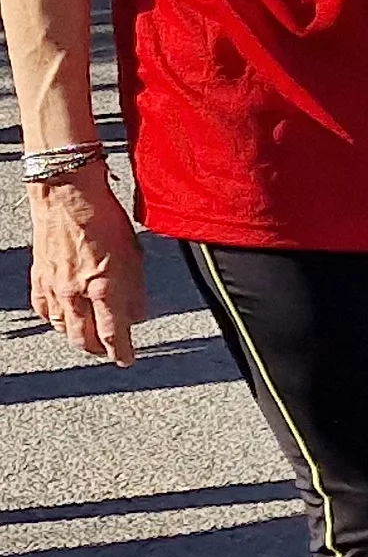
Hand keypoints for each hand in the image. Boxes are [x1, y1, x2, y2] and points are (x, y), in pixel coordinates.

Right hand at [26, 175, 145, 364]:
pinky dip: (54, 318)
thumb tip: (138, 315)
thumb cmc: (105, 218)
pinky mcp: (39, 277)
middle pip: (83, 337)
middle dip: (97, 348)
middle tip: (108, 351)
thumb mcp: (134, 255)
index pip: (112, 332)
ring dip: (75, 336)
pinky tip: (60, 319)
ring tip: (87, 339)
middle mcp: (76, 292)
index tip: (126, 359)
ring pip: (62, 326)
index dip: (120, 351)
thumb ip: (135, 290)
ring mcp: (54, 286)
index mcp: (104, 287)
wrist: (67, 196)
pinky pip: (44, 309)